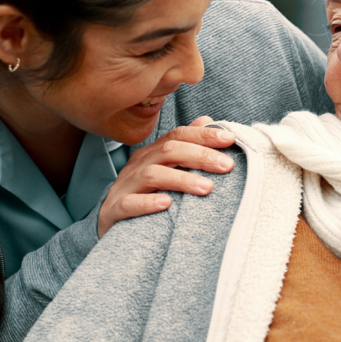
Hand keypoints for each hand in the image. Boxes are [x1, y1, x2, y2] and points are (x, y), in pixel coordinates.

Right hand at [97, 116, 235, 236]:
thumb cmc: (145, 193)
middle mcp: (139, 165)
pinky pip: (129, 204)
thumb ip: (187, 145)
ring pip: (153, 175)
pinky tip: (166, 204)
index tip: (231, 139)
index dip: (204, 135)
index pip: (178, 135)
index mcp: (153, 153)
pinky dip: (147, 203)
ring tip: (207, 188)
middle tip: (228, 166)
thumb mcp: (166, 168)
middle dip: (201, 155)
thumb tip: (208, 120)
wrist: (109, 222)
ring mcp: (126, 186)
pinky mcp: (115, 210)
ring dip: (182, 180)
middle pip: (169, 151)